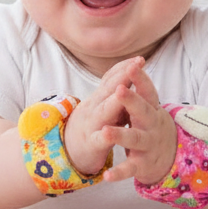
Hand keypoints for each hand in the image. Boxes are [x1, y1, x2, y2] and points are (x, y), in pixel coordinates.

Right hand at [63, 57, 146, 174]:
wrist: (67, 150)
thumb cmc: (94, 125)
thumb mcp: (104, 106)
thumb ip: (115, 92)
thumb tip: (132, 72)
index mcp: (101, 98)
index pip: (112, 79)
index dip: (125, 68)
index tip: (140, 58)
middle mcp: (95, 108)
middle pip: (110, 89)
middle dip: (124, 76)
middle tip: (138, 63)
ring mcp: (92, 125)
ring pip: (104, 111)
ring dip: (114, 101)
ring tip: (123, 90)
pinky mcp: (91, 145)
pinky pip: (98, 140)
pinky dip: (105, 136)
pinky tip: (109, 133)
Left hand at [100, 66, 177, 185]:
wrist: (170, 158)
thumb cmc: (151, 127)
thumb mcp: (149, 109)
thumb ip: (141, 92)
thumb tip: (132, 63)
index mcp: (151, 110)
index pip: (147, 91)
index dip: (141, 78)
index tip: (134, 64)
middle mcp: (151, 125)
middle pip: (142, 111)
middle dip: (131, 101)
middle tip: (120, 89)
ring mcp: (147, 145)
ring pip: (134, 139)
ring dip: (120, 135)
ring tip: (106, 131)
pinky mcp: (142, 164)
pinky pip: (129, 168)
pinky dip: (119, 173)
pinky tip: (107, 176)